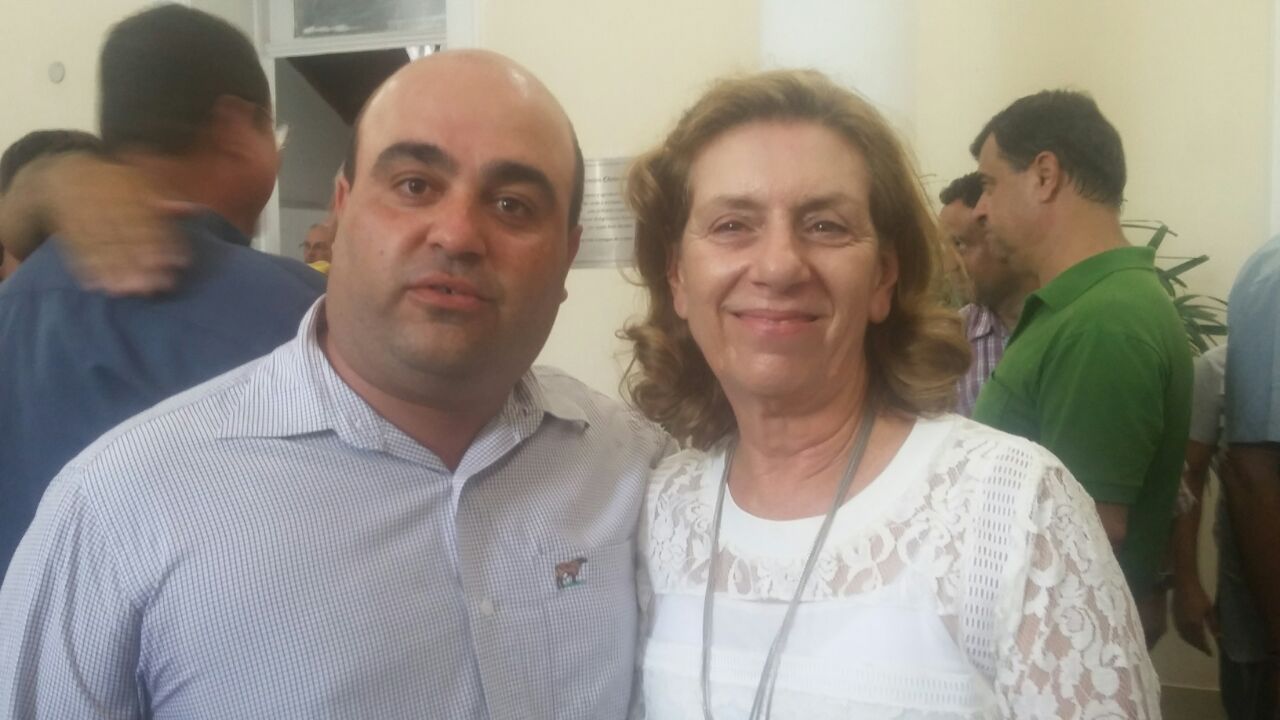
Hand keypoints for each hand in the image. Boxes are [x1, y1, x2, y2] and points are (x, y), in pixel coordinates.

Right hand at [45, 154, 193, 294]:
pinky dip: (84, 267)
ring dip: (113, 270)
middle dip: (139, 263)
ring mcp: (83, 216)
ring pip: (100, 245)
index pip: (148, 219)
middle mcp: (105, 203)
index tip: (178, 264)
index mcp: (127, 190)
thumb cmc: (117, 184)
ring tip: (127, 293)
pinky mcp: (67, 229)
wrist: (64, 175)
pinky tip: (95, 286)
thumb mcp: (143, 181)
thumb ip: (168, 197)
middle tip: (154, 288)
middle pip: (124, 236)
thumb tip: (193, 210)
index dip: (163, 243)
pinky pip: (75, 248)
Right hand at [1172, 580, 1218, 654]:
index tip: (1211, 654)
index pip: (1200, 640)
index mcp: (1195, 623)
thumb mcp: (1209, 609)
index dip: (1205, 648)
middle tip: (1205, 650)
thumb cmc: (1199, 596)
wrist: (1184, 584)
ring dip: (1191, 643)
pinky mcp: (1174, 617)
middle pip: (1191, 640)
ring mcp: (1178, 621)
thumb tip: (1218, 636)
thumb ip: (1213, 624)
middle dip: (1198, 646)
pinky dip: (1185, 637)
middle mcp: (1185, 625)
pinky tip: (1189, 635)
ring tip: (1198, 645)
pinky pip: (1180, 631)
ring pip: (1184, 637)